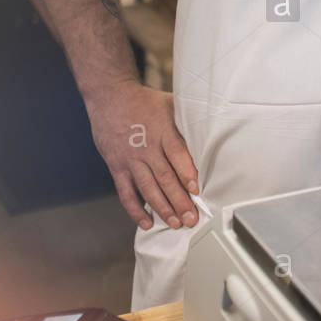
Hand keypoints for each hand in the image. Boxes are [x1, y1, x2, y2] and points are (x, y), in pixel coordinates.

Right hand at [86, 81, 199, 231]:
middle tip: (191, 218)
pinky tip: (146, 222)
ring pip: (147, 188)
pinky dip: (135, 209)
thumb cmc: (144, 101)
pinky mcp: (116, 166)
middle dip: (179, 200)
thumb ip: (186, 120)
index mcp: (162, 130)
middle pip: (164, 176)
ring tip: (175, 223)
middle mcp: (146, 147)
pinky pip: (126, 192)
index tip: (196, 190)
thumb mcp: (169, 103)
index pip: (176, 154)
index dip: (187, 173)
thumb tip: (210, 130)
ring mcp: (130, 159)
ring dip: (162, 208)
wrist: (110, 97)